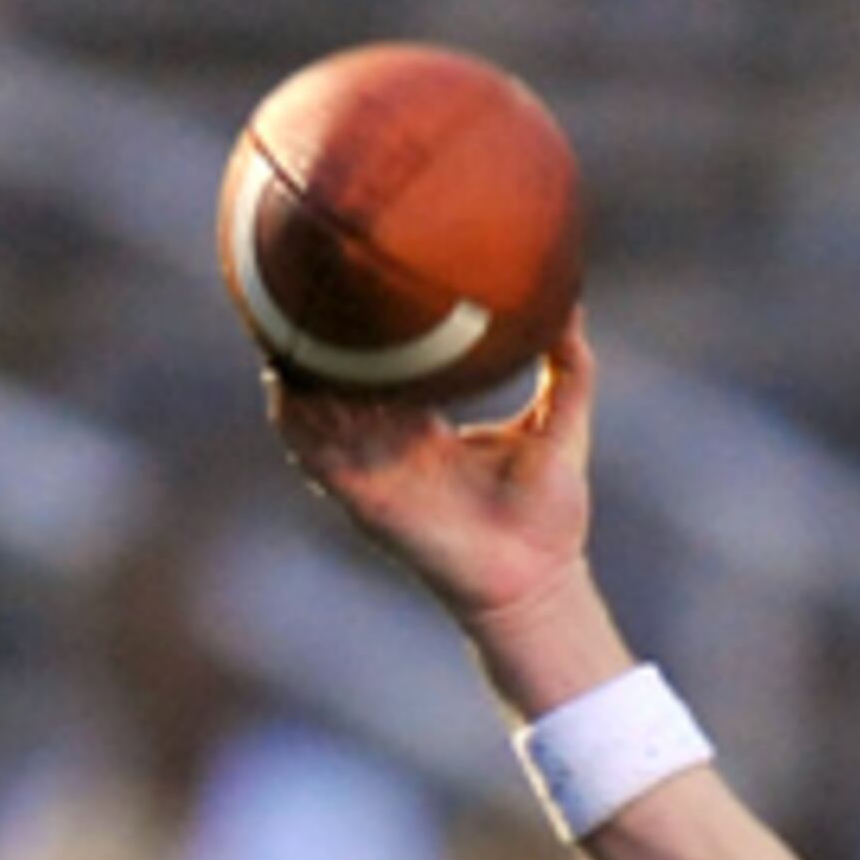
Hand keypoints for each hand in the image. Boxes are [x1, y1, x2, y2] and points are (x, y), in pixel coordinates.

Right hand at [268, 311, 600, 650]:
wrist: (540, 581)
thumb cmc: (551, 514)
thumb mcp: (561, 426)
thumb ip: (569, 366)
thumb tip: (572, 302)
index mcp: (425, 425)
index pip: (381, 367)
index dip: (365, 330)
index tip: (356, 278)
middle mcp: (391, 443)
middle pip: (337, 382)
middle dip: (317, 340)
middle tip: (302, 278)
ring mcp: (374, 469)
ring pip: (313, 410)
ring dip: (300, 371)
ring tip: (287, 322)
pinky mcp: (366, 497)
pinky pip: (314, 454)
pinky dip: (297, 419)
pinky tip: (290, 384)